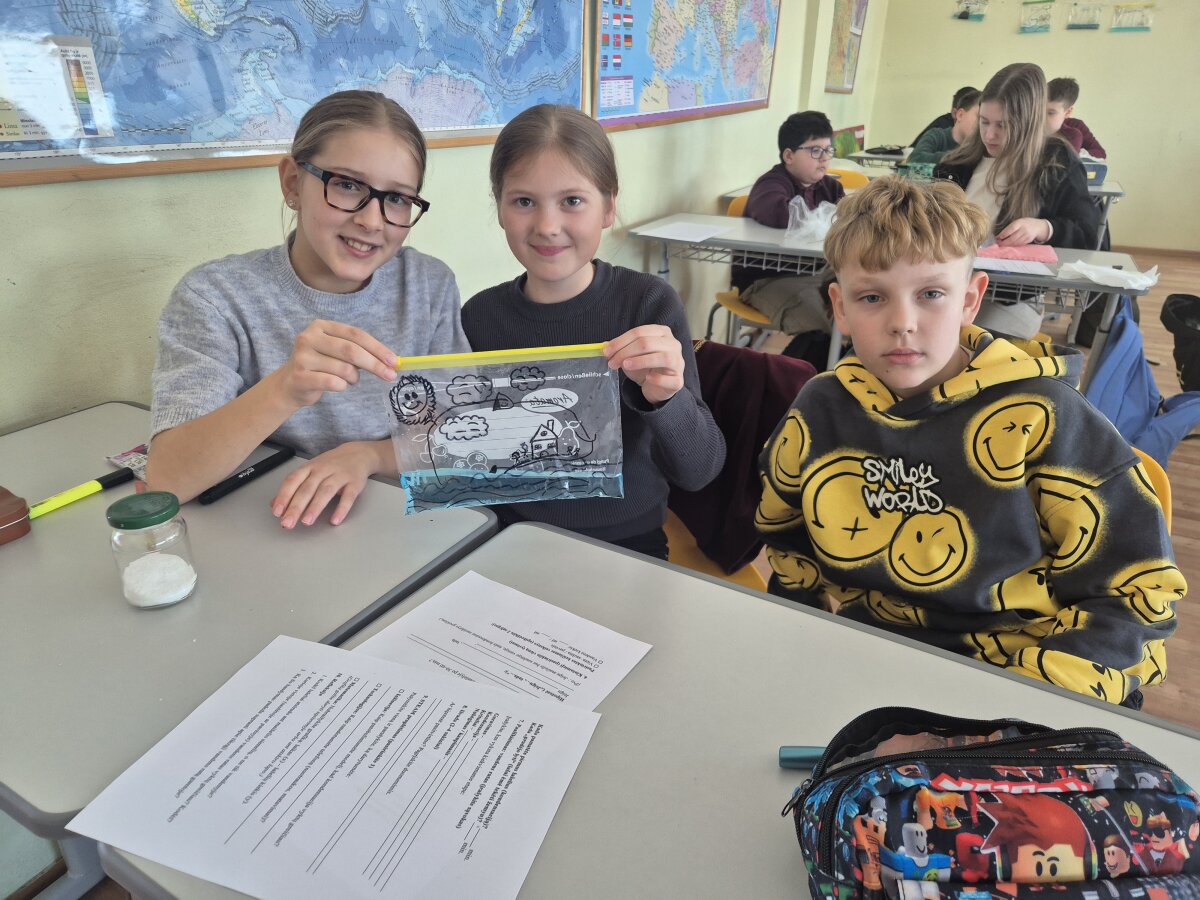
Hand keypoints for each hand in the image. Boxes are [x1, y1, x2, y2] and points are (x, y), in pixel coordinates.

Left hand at [271, 441, 385, 527]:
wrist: (359, 454)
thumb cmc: (331, 465)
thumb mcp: (310, 471)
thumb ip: (293, 487)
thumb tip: (274, 505)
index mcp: (309, 467)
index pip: (293, 481)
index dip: (284, 496)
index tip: (277, 512)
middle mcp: (323, 470)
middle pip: (307, 488)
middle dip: (296, 507)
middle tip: (288, 523)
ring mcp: (340, 475)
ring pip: (326, 491)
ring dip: (315, 507)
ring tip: (306, 522)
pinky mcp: (355, 483)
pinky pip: (348, 497)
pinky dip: (342, 509)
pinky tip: (335, 520)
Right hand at [276, 320, 396, 409]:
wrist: (290, 385)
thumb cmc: (321, 366)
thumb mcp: (337, 352)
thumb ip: (359, 351)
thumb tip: (391, 361)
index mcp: (321, 326)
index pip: (356, 334)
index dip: (377, 348)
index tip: (394, 361)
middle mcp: (309, 337)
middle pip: (351, 350)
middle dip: (375, 364)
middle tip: (390, 376)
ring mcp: (302, 356)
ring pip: (344, 369)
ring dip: (354, 378)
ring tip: (349, 380)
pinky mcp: (300, 376)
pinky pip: (334, 382)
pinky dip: (342, 386)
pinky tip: (338, 385)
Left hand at [604, 325, 685, 404]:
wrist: (656, 386)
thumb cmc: (645, 366)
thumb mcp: (632, 354)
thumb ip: (621, 349)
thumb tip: (606, 347)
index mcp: (662, 333)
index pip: (640, 332)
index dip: (621, 341)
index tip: (606, 352)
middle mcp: (673, 344)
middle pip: (648, 343)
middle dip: (626, 352)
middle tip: (612, 362)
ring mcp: (678, 362)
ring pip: (663, 357)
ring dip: (641, 361)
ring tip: (625, 366)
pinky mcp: (678, 380)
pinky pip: (671, 379)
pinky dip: (658, 378)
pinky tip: (648, 378)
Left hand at [995, 218, 1049, 246]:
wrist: (1038, 226)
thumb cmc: (1025, 223)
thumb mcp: (1018, 222)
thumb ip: (1010, 228)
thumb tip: (999, 236)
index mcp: (1020, 223)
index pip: (1011, 229)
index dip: (1004, 234)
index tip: (998, 237)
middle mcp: (1024, 229)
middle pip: (1013, 238)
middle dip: (1004, 242)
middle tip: (998, 244)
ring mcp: (1027, 235)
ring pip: (1015, 242)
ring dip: (1008, 245)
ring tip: (1002, 245)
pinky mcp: (1028, 240)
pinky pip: (1019, 244)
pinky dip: (1013, 245)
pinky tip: (1009, 245)